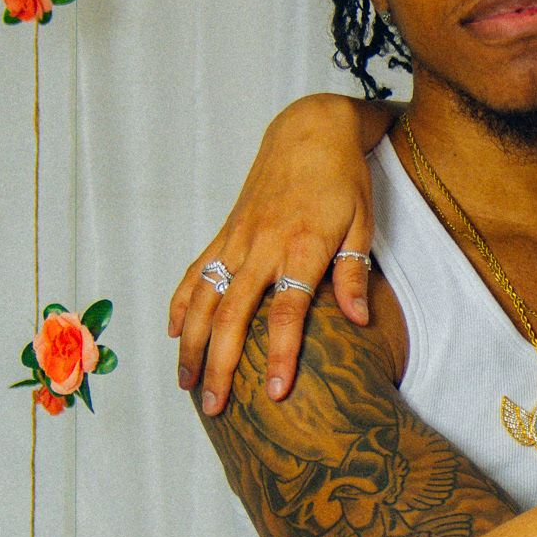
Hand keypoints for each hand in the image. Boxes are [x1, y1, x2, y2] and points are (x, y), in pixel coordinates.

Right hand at [170, 94, 387, 413]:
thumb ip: (354, 274)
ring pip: (204, 299)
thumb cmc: (343, 179)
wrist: (309, 129)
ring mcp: (238, 238)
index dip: (280, 354)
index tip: (275, 393)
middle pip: (232, 315)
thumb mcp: (362, 224)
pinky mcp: (226, 232)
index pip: (287, 311)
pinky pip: (196, 271)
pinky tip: (174, 334)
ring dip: (192, 344)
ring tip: (187, 384)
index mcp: (302, 246)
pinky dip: (182, 304)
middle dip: (221, 365)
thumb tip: (357, 321)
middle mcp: (262, 245)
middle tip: (215, 408)